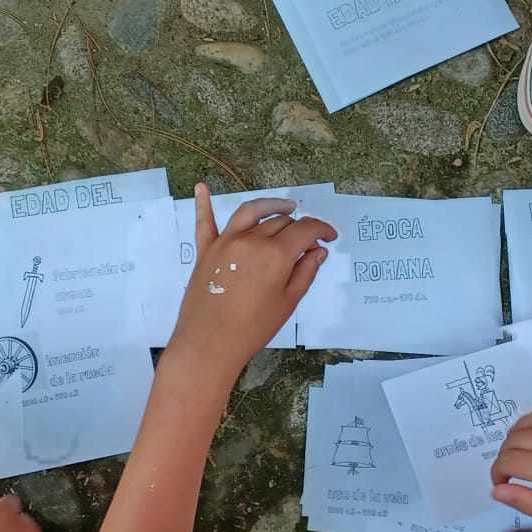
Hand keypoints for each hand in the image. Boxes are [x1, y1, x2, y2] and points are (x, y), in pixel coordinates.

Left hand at [166, 183, 335, 376]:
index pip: (305, 230)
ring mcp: (225, 242)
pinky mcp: (205, 250)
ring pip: (252, 213)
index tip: (330, 237)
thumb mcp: (288, 302)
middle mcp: (251, 240)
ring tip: (285, 208)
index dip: (322, 230)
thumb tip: (317, 251)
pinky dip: (203, 203)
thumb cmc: (253, 328)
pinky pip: (204, 221)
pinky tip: (201, 186)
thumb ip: (305, 272)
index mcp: (276, 254)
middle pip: (281, 222)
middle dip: (299, 228)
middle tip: (308, 243)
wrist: (209, 344)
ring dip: (271, 206)